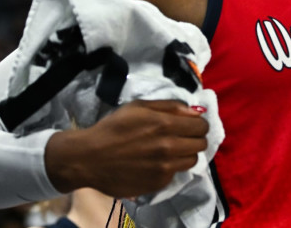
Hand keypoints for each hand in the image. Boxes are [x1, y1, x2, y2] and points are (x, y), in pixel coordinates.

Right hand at [45, 99, 209, 197]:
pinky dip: (170, 168)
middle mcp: (169, 147)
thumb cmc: (113, 128)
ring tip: (170, 150)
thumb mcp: (139, 107)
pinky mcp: (158, 184)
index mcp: (165, 124)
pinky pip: (175, 174)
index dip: (198, 124)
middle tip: (181, 137)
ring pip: (192, 161)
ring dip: (185, 154)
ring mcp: (164, 168)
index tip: (190, 125)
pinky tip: (155, 163)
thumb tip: (195, 111)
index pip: (201, 126)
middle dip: (194, 139)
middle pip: (201, 144)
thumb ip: (170, 106)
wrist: (89, 158)